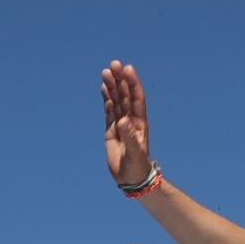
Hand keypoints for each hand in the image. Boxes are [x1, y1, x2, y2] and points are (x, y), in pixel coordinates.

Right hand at [101, 61, 153, 186]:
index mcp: (139, 124)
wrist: (132, 179)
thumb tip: (123, 120)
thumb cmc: (137, 167)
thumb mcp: (134, 153)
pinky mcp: (112, 131)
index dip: (133, 84)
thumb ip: (129, 137)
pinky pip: (109, 112)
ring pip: (116, 101)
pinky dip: (107, 100)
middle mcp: (131, 121)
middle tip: (114, 64)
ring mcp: (121, 125)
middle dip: (120, 80)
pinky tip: (104, 88)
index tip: (127, 69)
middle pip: (125, 96)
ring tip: (106, 72)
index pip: (137, 99)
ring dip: (112, 87)